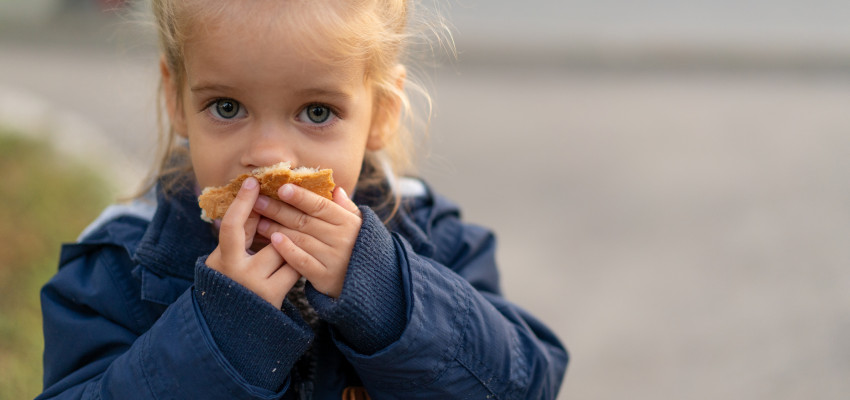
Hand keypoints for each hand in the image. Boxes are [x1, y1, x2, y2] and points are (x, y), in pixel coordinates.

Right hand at [205, 177, 301, 308]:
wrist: (235, 327)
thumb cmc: (232, 284)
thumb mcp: (229, 258)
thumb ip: (242, 234)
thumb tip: (258, 201)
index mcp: (222, 259)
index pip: (231, 225)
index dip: (242, 202)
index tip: (253, 182)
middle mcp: (237, 272)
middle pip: (268, 238)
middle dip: (279, 231)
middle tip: (286, 228)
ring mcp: (256, 285)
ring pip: (284, 252)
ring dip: (291, 248)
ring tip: (294, 249)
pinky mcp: (273, 296)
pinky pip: (294, 269)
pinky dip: (298, 263)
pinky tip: (299, 263)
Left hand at [253, 184, 361, 297]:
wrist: (371, 283)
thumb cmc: (359, 248)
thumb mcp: (359, 225)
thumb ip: (346, 208)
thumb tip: (335, 189)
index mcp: (349, 222)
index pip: (320, 205)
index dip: (300, 196)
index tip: (281, 187)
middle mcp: (342, 239)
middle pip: (305, 221)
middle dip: (279, 209)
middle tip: (258, 201)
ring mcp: (334, 258)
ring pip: (301, 239)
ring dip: (277, 228)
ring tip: (259, 220)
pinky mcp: (325, 277)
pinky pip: (302, 262)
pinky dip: (288, 250)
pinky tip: (274, 241)